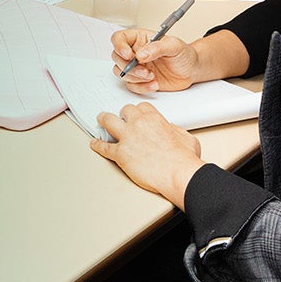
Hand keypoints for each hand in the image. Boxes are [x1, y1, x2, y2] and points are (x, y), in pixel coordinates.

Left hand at [89, 102, 204, 208]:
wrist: (178, 174)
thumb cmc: (183, 160)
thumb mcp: (186, 137)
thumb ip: (175, 130)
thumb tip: (170, 129)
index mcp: (155, 119)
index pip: (142, 107)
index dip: (138, 112)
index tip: (137, 115)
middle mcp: (139, 124)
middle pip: (125, 110)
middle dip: (123, 114)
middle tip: (121, 118)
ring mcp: (128, 138)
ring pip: (108, 121)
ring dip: (104, 120)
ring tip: (101, 121)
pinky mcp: (120, 154)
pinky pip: (103, 147)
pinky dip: (97, 145)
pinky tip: (94, 144)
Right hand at [111, 30, 202, 92]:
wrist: (192, 70)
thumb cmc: (184, 54)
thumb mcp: (174, 46)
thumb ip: (156, 48)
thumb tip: (140, 54)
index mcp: (140, 39)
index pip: (119, 38)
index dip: (119, 46)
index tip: (129, 55)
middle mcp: (135, 52)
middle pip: (116, 57)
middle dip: (129, 67)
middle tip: (145, 71)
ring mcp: (136, 67)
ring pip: (121, 73)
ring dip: (134, 78)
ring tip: (151, 77)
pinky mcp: (140, 81)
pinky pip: (131, 86)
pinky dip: (142, 87)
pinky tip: (154, 84)